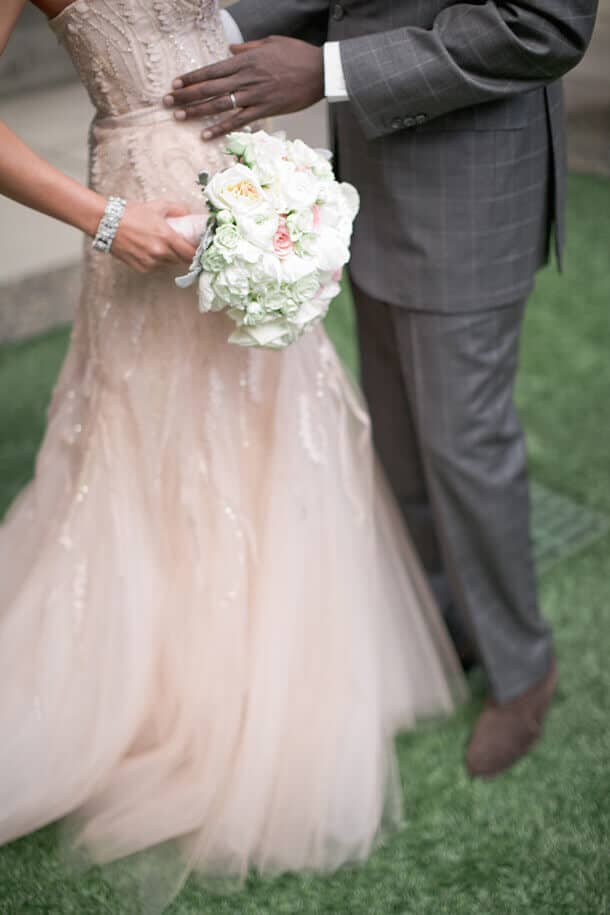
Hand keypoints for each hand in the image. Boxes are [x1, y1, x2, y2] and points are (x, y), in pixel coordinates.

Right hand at [111, 200, 197, 272]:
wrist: (106, 222)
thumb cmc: (131, 213)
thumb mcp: (157, 206)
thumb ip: (177, 209)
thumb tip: (189, 213)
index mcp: (167, 237)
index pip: (191, 253)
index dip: (197, 253)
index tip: (199, 250)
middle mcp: (160, 253)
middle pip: (181, 261)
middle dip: (183, 254)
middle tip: (181, 246)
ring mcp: (150, 262)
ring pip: (168, 264)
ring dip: (169, 258)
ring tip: (162, 246)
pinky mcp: (141, 268)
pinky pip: (155, 267)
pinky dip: (156, 261)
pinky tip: (149, 250)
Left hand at [164, 36, 323, 140]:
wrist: (320, 71)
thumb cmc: (297, 54)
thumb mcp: (271, 42)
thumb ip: (248, 49)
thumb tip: (230, 52)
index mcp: (246, 61)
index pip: (212, 70)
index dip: (191, 77)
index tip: (175, 83)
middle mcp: (246, 78)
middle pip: (210, 87)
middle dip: (186, 95)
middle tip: (167, 102)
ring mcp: (254, 95)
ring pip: (219, 105)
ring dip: (197, 112)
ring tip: (179, 117)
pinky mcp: (264, 110)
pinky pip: (238, 121)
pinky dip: (220, 128)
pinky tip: (206, 135)